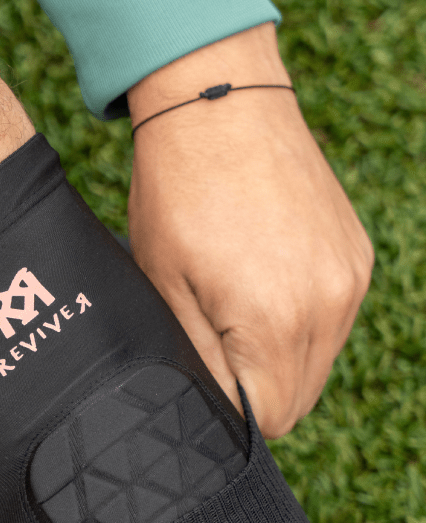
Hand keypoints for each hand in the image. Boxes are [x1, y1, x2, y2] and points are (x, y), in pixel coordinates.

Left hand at [127, 24, 372, 437]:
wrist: (220, 104)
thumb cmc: (177, 193)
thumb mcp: (166, 287)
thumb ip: (199, 360)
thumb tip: (220, 409)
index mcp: (275, 323)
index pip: (268, 418)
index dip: (230, 412)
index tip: (205, 380)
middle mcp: (328, 308)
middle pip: (298, 399)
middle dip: (256, 390)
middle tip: (214, 347)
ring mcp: (350, 280)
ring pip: (318, 364)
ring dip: (280, 358)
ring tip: (237, 308)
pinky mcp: (357, 257)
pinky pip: (334, 322)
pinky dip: (302, 322)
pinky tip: (266, 282)